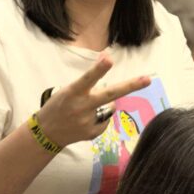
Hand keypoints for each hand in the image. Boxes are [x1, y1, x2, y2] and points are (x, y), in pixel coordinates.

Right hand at [36, 55, 150, 147]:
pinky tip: (85, 120)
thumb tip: (108, 67)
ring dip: (103, 105)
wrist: (46, 133)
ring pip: (109, 107)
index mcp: (73, 93)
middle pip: (110, 94)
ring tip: (84, 110)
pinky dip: (99, 118)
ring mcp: (88, 121)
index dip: (99, 69)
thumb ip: (88, 82)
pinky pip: (105, 120)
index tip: (109, 59)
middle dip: (130, 86)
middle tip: (148, 79)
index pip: (88, 78)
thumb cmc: (58, 105)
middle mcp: (82, 107)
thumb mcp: (67, 90)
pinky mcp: (92, 133)